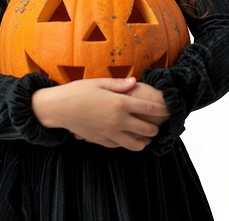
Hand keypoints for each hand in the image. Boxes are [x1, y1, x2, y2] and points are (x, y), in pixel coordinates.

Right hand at [31, 77, 166, 150]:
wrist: (58, 108)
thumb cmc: (78, 91)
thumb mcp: (99, 82)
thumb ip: (120, 84)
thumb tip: (135, 81)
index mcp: (119, 103)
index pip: (149, 109)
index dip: (162, 109)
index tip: (169, 109)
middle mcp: (118, 121)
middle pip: (146, 130)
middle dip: (155, 128)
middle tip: (158, 124)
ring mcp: (110, 134)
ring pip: (136, 145)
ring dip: (144, 141)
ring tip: (146, 136)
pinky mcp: (102, 141)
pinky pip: (120, 146)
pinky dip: (127, 143)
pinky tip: (127, 137)